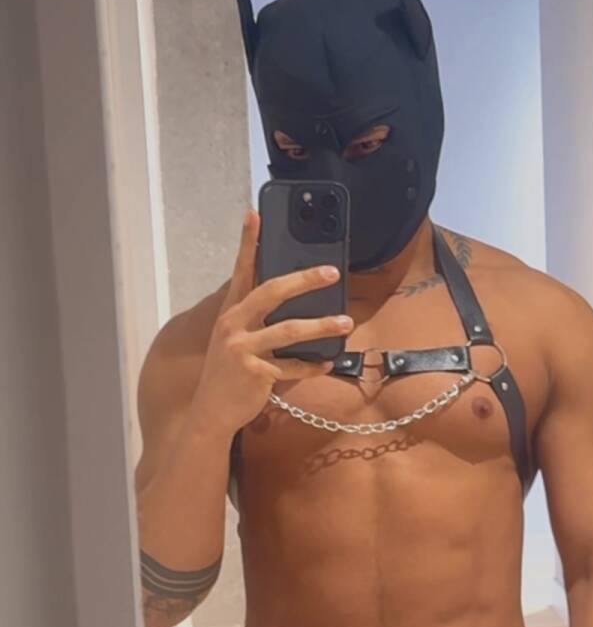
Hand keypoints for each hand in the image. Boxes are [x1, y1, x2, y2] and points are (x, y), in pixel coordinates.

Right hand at [192, 208, 353, 434]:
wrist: (211, 412)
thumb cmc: (229, 373)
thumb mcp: (234, 341)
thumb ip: (255, 320)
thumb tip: (290, 303)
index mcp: (230, 313)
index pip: (240, 271)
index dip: (248, 243)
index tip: (255, 215)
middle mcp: (233, 325)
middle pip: (271, 292)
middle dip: (304, 280)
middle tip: (331, 272)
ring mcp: (243, 349)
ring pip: (289, 331)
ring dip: (322, 326)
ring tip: (346, 323)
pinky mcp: (255, 373)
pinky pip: (292, 367)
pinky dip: (312, 366)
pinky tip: (327, 363)